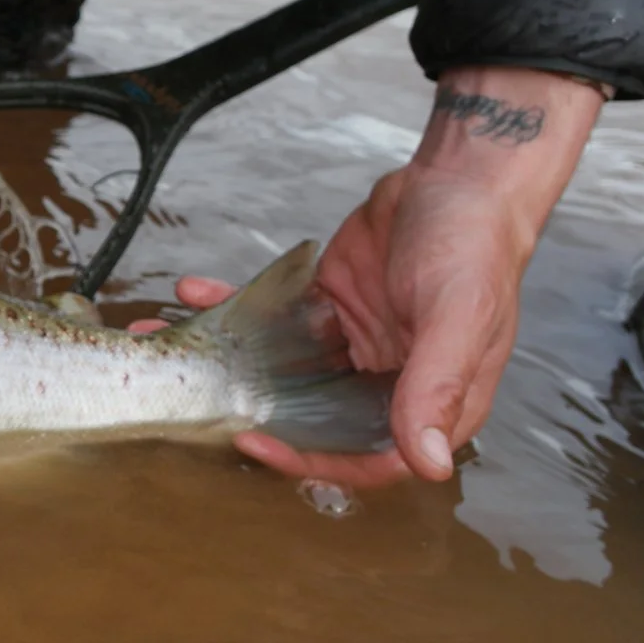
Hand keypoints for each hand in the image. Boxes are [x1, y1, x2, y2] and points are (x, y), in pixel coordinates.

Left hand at [133, 66, 603, 488]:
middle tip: (192, 401)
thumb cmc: (475, 247)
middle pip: (313, 417)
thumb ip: (437, 388)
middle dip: (250, 412)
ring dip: (227, 360)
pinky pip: (273, 316)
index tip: (257, 443)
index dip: (313, 460)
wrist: (458, 178)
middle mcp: (386, 378)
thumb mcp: (457, 319)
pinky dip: (234, 305)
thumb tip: (427, 464)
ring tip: (169, 346)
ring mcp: (351, 341)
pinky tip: (196, 294)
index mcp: (431, 400)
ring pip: (282, 367)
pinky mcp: (325, 303)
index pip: (369, 457)